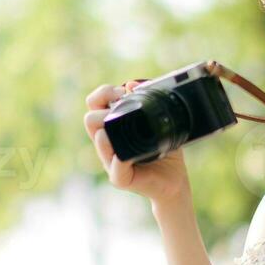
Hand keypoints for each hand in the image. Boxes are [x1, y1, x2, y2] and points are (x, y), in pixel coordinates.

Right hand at [82, 80, 188, 204]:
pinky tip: (124, 154)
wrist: (174, 179)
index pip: (93, 104)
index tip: (122, 92)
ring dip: (108, 131)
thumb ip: (147, 102)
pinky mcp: (121, 178)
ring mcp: (111, 161)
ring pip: (99, 141)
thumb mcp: (157, 122)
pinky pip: (115, 168)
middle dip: (104, 111)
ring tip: (121, 129)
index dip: (103, 93)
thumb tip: (132, 84)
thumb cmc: (164, 150)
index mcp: (112, 127)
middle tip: (125, 111)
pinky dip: (118, 159)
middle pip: (90, 120)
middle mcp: (107, 143)